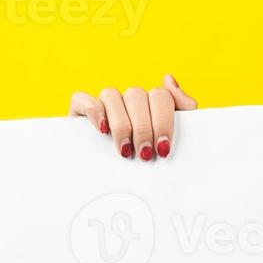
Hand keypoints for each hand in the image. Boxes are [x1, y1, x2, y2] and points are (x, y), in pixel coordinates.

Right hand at [69, 74, 196, 159]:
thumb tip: (168, 79)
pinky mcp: (80, 109)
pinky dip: (94, 111)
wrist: (118, 183)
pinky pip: (82, 99)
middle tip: (145, 154)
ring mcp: (105, 102)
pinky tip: (102, 130)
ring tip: (126, 150)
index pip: (160, 96)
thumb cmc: (151, 158)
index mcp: (151, 102)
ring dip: (121, 125)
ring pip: (111, 95)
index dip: (163, 122)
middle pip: (136, 96)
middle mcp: (128, 99)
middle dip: (143, 128)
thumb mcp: (173, 137)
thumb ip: (182, 107)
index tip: (163, 148)